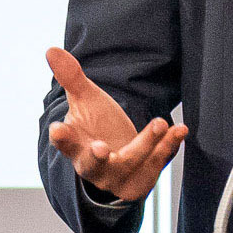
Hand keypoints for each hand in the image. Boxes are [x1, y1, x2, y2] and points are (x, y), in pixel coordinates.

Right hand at [44, 48, 186, 204]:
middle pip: (93, 164)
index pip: (64, 144)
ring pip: (130, 163)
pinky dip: (168, 148)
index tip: (58, 129)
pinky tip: (180, 130)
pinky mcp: (140, 182)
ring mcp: (117, 178)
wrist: (118, 156)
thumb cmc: (96, 126)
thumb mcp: (84, 101)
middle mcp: (92, 168)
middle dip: (96, 157)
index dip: (61, 138)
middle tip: (100, 148)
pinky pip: (154, 166)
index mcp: (74, 148)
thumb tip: (52, 50)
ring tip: (160, 122)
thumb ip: (71, 78)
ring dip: (146, 144)